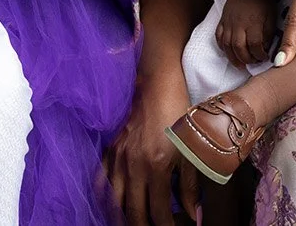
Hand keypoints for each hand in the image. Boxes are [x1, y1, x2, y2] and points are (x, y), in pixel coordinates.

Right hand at [106, 67, 199, 225]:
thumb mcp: (191, 150)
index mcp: (156, 166)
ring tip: (130, 223)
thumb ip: (191, 186)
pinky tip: (110, 204)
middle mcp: (133, 165)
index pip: (157, 211)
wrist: (157, 83)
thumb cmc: (179, 115)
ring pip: (113, 198)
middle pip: (132, 210)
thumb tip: (194, 215)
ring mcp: (118, 156)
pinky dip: (105, 196)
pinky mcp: (111, 147)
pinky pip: (101, 178)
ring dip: (121, 216)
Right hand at [216, 0, 276, 67]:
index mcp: (253, 23)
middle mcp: (239, 25)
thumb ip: (269, 32)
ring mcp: (228, 22)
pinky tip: (228, 51)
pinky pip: (218, 36)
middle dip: (246, 60)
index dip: (260, 55)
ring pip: (227, 45)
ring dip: (233, 58)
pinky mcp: (222, 20)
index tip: (265, 57)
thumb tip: (266, 47)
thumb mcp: (272, 13)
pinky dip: (222, 47)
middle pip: (239, 48)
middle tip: (253, 63)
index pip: (255, 46)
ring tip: (240, 65)